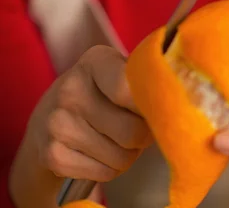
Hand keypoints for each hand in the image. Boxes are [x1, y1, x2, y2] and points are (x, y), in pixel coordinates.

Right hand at [27, 46, 151, 182]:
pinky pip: (104, 173)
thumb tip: (174, 103)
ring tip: (121, 140)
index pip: (128, 90)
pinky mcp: (52, 154)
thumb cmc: (102, 91)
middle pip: (131, 131)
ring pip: (120, 156)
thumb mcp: (119, 71)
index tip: (155, 107)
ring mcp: (58, 123)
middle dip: (144, 136)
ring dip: (130, 154)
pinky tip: (102, 151)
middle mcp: (71, 88)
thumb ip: (144, 81)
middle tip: (141, 128)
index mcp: (95, 61)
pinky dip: (111, 168)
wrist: (50, 115)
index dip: (150, 105)